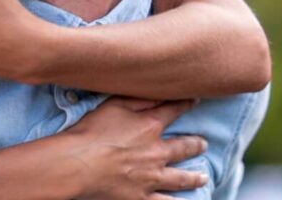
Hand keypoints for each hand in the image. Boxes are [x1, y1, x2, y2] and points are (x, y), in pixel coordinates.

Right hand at [63, 98, 209, 198]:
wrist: (78, 164)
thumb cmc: (92, 131)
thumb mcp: (114, 104)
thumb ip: (139, 98)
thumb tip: (160, 91)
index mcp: (150, 126)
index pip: (174, 111)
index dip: (186, 104)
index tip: (196, 101)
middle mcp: (157, 153)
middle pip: (183, 147)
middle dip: (196, 144)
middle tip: (203, 144)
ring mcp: (151, 178)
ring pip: (181, 178)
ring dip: (194, 177)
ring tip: (203, 177)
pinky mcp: (142, 198)